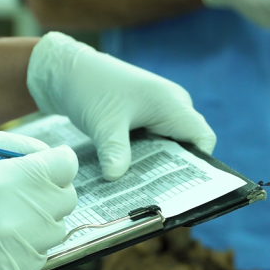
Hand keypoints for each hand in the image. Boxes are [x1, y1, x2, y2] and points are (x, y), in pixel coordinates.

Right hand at [0, 132, 77, 269]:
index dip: (53, 163)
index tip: (39, 167)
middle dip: (47, 192)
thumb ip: (13, 147)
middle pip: (66, 199)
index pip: (66, 166)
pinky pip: (36, 257)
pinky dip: (23, 248)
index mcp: (9, 181)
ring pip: (54, 231)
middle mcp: (20, 218)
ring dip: (37, 222)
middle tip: (18, 193)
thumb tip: (46, 155)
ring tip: (0, 219)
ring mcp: (17, 252)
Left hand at [26, 32, 216, 180]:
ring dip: (158, 167)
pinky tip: (130, 176)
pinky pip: (153, 144)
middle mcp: (172, 108)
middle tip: (159, 198)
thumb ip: (114, 150)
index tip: (182, 189)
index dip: (199, 165)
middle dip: (175, 172)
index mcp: (172, 104)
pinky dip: (144, 159)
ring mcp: (159, 113)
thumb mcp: (103, 122)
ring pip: (169, 147)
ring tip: (144, 192)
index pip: (203, 139)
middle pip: (187, 147)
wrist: (67, 71)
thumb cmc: (90, 86)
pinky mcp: (144, 119)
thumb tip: (117, 179)